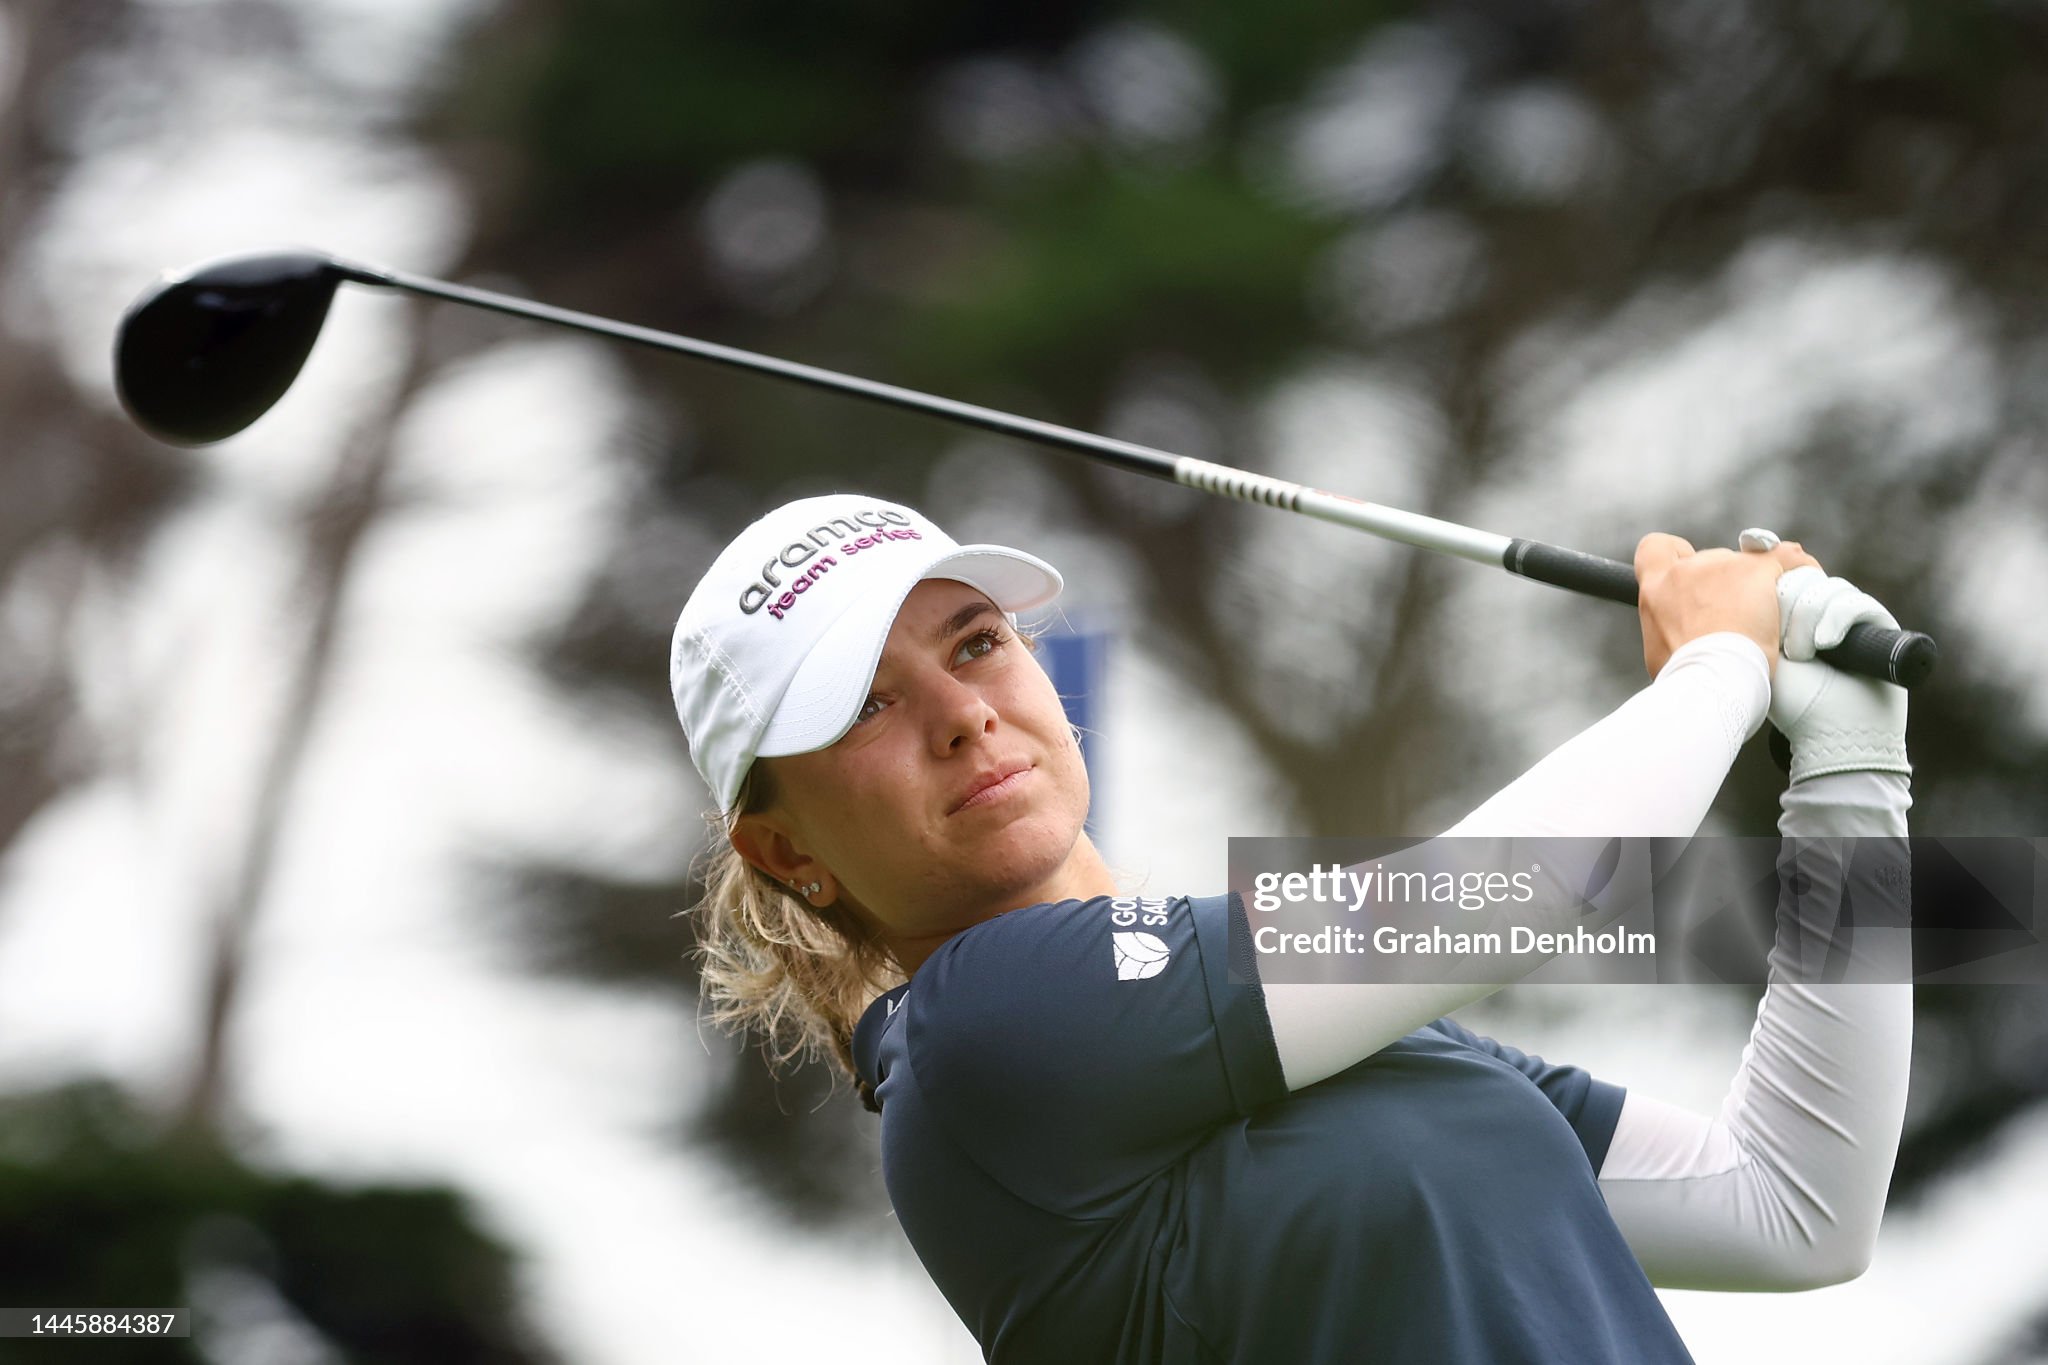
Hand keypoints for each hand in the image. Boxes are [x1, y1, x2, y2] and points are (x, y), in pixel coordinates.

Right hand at [1635, 532, 1818, 678]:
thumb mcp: (1661, 652)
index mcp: (1656, 590)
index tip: (1691, 574)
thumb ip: (1669, 631)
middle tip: (1737, 616)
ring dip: (1755, 585)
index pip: (1656, 548)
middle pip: (1709, 560)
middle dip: (1724, 582)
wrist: (1709, 682)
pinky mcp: (1755, 572)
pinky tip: (1806, 582)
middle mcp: (1684, 571)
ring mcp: (1721, 568)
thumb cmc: (1686, 676)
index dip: (1676, 555)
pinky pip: (1786, 559)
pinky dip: (1797, 568)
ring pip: (1746, 564)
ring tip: (1767, 621)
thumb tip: (1681, 637)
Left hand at [1766, 563, 1910, 782]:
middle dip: (1791, 607)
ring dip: (1811, 618)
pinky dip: (1837, 618)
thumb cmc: (1793, 703)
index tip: (1764, 618)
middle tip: (1782, 645)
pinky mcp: (1879, 625)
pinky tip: (1825, 642)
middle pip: (1806, 577)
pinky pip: (1858, 602)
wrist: (1835, 735)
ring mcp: (1852, 618)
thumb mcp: (1765, 655)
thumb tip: (1757, 575)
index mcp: (1794, 619)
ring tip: (1801, 654)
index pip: (1784, 579)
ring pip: (1830, 588)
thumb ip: (1759, 618)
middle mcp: (1823, 615)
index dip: (1775, 590)